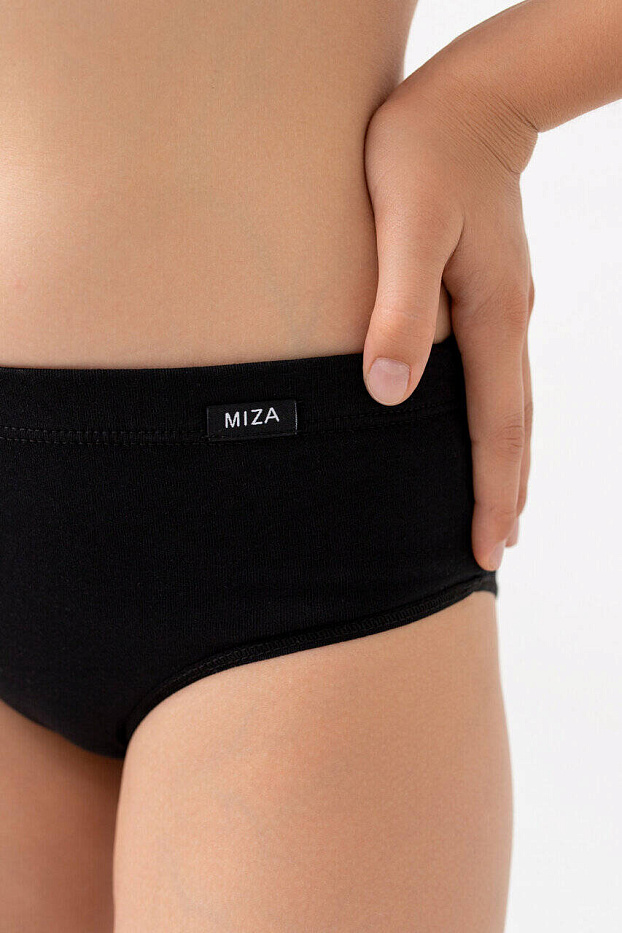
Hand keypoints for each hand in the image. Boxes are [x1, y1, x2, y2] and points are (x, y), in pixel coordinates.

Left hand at [362, 60, 537, 571]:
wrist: (473, 99)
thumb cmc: (426, 156)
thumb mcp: (406, 228)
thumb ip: (400, 309)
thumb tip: (389, 392)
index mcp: (491, 319)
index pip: (493, 429)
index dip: (489, 492)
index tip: (486, 547)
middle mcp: (507, 323)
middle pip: (511, 429)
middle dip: (503, 495)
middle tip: (493, 551)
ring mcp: (504, 309)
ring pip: (510, 406)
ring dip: (504, 464)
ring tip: (497, 507)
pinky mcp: (490, 294)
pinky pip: (497, 378)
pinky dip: (495, 422)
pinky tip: (482, 429)